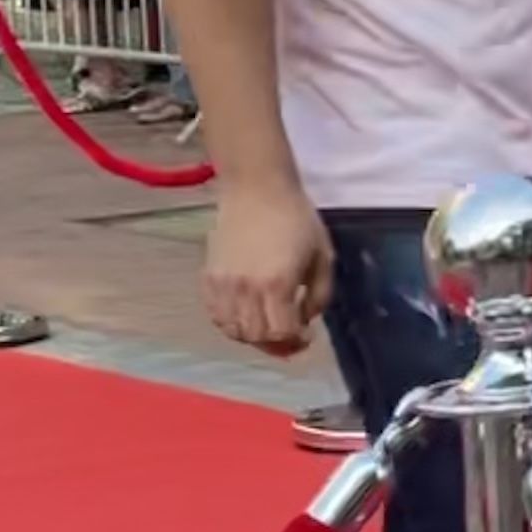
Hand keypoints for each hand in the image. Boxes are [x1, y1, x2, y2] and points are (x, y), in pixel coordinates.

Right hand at [204, 183, 332, 356]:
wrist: (257, 189)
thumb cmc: (297, 219)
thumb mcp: (323, 256)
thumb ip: (320, 294)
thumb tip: (306, 319)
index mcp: (277, 284)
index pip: (281, 332)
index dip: (296, 341)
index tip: (307, 335)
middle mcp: (246, 289)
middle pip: (256, 336)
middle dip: (276, 343)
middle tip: (289, 335)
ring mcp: (223, 284)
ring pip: (232, 330)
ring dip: (252, 335)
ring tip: (268, 326)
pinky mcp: (208, 276)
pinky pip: (215, 314)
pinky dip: (231, 322)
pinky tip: (246, 314)